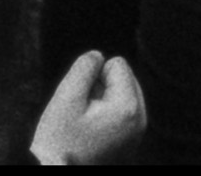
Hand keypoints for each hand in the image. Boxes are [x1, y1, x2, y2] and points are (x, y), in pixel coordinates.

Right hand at [30, 51, 146, 165]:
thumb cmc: (61, 143)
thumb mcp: (66, 98)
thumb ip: (84, 68)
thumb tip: (98, 56)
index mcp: (129, 107)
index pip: (117, 63)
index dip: (93, 75)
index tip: (82, 101)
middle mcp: (140, 121)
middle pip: (123, 79)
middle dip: (101, 88)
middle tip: (82, 114)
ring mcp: (137, 135)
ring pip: (120, 97)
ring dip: (101, 104)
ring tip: (84, 127)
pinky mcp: (129, 145)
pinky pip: (119, 116)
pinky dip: (105, 118)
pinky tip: (89, 137)